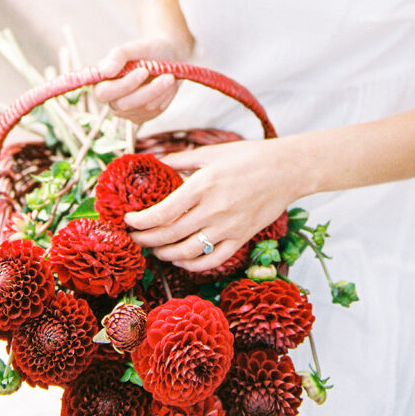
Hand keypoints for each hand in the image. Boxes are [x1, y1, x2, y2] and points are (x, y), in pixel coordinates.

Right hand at [94, 37, 182, 124]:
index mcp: (102, 82)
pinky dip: (165, 96)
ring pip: (144, 108)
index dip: (123, 85)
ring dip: (161, 90)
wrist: (167, 55)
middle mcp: (111, 99)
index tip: (143, 71)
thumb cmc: (147, 50)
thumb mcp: (133, 47)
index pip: (104, 93)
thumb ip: (117, 56)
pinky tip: (168, 85)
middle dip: (148, 90)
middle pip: (124, 105)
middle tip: (168, 77)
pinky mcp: (143, 116)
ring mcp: (127, 111)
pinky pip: (156, 111)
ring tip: (169, 75)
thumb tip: (105, 71)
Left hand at [124, 138, 300, 271]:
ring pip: (186, 251)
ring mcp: (228, 227)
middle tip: (133, 237)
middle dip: (145, 239)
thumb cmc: (249, 157)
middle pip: (169, 235)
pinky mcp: (241, 238)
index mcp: (204, 184)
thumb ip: (182, 159)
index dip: (140, 221)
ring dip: (164, 253)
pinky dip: (190, 264)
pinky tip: (179, 258)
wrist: (286, 170)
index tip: (128, 220)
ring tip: (153, 248)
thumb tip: (157, 161)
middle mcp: (214, 209)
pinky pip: (211, 260)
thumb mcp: (212, 152)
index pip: (163, 212)